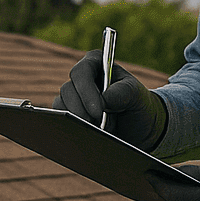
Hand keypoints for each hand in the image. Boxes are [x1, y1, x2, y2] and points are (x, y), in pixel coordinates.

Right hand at [52, 48, 166, 151]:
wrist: (138, 130)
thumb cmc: (138, 105)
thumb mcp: (137, 96)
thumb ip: (123, 92)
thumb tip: (105, 99)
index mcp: (97, 64)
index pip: (82, 72)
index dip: (86, 90)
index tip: (98, 111)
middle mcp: (82, 79)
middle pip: (68, 90)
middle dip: (81, 111)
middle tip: (97, 126)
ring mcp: (73, 98)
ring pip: (61, 106)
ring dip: (77, 121)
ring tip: (97, 132)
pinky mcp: (69, 115)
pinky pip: (60, 120)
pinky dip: (71, 128)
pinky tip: (87, 136)